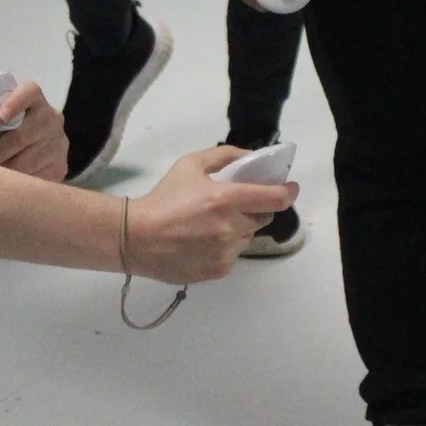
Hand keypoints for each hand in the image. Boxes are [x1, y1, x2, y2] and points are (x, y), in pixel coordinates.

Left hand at [0, 81, 68, 181]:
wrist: (39, 145)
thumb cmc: (7, 129)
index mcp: (34, 99)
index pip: (30, 92)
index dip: (15, 102)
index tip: (0, 117)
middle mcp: (51, 118)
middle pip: (24, 134)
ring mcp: (59, 143)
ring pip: (28, 160)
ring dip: (5, 170)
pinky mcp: (60, 166)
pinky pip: (36, 178)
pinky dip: (17, 184)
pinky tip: (6, 186)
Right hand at [123, 147, 291, 283]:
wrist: (136, 238)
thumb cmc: (162, 198)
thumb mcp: (189, 165)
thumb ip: (223, 156)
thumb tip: (250, 156)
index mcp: (226, 199)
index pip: (274, 198)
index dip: (287, 192)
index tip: (289, 188)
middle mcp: (232, 227)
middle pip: (263, 218)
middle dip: (256, 209)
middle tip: (236, 205)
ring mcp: (226, 252)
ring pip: (248, 238)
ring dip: (239, 229)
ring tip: (211, 226)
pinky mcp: (219, 270)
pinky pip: (233, 255)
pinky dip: (225, 247)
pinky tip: (202, 242)